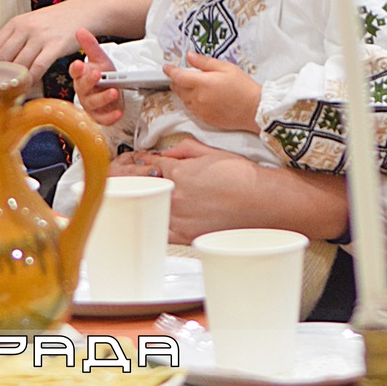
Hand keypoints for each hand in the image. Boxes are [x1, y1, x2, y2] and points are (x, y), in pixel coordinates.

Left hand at [0, 0, 117, 77]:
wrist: (83, 12)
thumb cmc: (57, 21)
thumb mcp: (31, 23)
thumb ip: (15, 39)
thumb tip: (0, 61)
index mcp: (16, 22)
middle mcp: (25, 28)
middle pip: (3, 58)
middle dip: (4, 74)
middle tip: (8, 83)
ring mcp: (40, 36)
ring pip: (19, 65)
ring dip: (18, 79)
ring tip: (19, 86)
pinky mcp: (55, 46)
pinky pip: (37, 67)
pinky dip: (32, 79)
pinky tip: (32, 83)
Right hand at [69, 29, 122, 125]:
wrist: (114, 92)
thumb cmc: (104, 76)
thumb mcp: (100, 59)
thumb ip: (90, 45)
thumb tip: (80, 30)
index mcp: (81, 76)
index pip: (75, 72)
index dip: (76, 69)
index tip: (79, 63)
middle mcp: (83, 91)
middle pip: (83, 87)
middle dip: (89, 81)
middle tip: (97, 74)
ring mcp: (90, 105)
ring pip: (93, 103)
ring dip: (103, 98)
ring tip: (113, 91)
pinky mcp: (100, 116)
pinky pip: (103, 119)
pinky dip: (110, 117)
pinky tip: (118, 112)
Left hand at [126, 137, 350, 242]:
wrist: (264, 201)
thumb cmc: (243, 176)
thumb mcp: (211, 152)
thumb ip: (184, 150)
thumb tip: (166, 153)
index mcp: (179, 171)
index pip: (146, 165)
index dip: (136, 163)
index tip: (132, 163)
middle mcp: (175, 194)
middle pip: (140, 188)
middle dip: (130, 182)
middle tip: (122, 180)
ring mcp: (180, 217)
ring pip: (147, 209)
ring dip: (139, 203)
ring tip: (133, 201)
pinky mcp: (188, 236)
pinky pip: (160, 231)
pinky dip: (152, 224)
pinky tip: (149, 221)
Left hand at [166, 52, 262, 132]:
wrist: (254, 109)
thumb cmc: (243, 86)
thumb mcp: (225, 68)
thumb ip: (204, 62)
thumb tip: (189, 56)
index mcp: (202, 83)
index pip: (178, 76)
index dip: (170, 71)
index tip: (166, 67)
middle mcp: (198, 98)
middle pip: (178, 89)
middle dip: (177, 81)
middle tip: (182, 75)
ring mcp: (201, 110)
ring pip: (184, 100)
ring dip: (184, 92)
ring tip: (193, 86)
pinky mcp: (205, 119)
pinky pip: (192, 110)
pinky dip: (192, 102)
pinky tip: (201, 98)